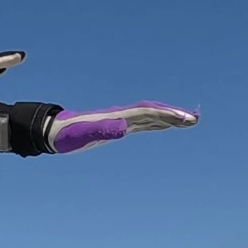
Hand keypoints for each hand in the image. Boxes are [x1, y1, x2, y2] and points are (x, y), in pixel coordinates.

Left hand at [46, 102, 198, 154]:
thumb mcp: (81, 134)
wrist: (52, 131)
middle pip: (152, 112)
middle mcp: (120, 117)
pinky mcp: (115, 127)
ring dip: (169, 118)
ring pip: (149, 117)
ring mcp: (118, 121)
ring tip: (189, 121)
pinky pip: (141, 123)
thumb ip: (101, 130)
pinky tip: (165, 125)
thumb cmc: (65, 134)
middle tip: (195, 119)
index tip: (185, 119)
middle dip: (173, 115)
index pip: (146, 113)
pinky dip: (157, 123)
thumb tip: (122, 129)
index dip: (166, 115)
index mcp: (115, 117)